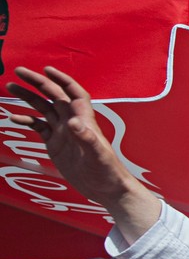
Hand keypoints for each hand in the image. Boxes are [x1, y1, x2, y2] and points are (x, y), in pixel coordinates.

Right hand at [6, 67, 160, 241]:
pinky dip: (27, 120)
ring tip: (11, 87)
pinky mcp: (56, 144)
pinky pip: (39, 126)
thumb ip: (87, 138)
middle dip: (38, 82)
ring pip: (43, 108)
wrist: (106, 189)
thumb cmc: (108, 171)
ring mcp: (63, 133)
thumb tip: (73, 122)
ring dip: (28, 97)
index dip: (63, 80)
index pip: (74, 93)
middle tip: (19, 71)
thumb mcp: (98, 155)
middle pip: (54, 96)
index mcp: (85, 121)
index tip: (47, 69)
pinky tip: (14, 117)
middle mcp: (72, 123)